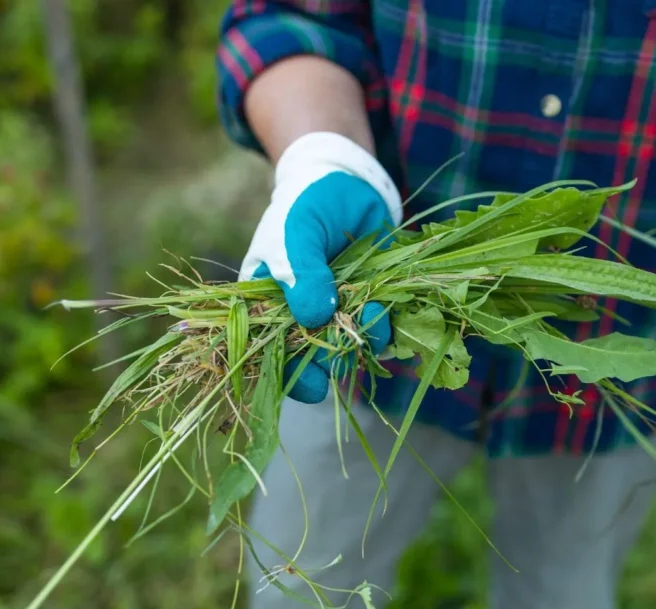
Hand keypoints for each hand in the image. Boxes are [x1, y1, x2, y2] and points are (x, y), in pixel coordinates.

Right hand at [240, 131, 402, 403]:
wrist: (346, 180)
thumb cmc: (304, 205)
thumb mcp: (293, 234)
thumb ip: (300, 273)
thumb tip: (314, 318)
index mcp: (268, 307)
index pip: (273, 356)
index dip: (291, 376)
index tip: (314, 382)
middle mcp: (301, 317)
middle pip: (315, 361)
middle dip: (334, 357)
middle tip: (346, 340)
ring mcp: (337, 313)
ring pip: (351, 348)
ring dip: (365, 339)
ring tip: (373, 309)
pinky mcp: (370, 304)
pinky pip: (381, 331)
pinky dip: (387, 326)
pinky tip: (386, 307)